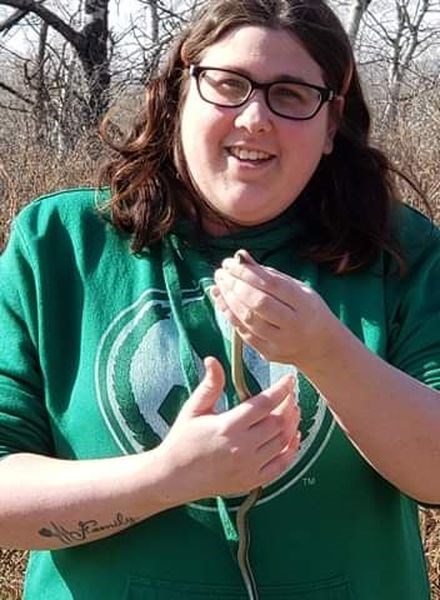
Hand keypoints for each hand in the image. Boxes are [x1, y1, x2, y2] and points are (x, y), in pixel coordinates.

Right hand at [157, 357, 300, 501]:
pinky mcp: (252, 481)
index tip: (289, 379)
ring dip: (292, 424)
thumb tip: (213, 360)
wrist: (174, 477)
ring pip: (282, 442)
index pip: (264, 403)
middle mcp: (242, 447)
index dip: (281, 389)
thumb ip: (210, 385)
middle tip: (291, 394)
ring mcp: (249, 467)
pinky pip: (281, 465)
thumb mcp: (194, 409)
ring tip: (294, 410)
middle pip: (278, 422)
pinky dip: (292, 450)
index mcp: (228, 426)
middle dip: (288, 405)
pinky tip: (294, 437)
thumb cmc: (182, 440)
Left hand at [210, 250, 337, 367]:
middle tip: (221, 273)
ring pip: (248, 319)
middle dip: (235, 286)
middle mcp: (294, 324)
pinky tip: (222, 301)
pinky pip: (244, 333)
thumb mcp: (297, 288)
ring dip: (228, 300)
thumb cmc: (306, 309)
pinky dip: (230, 315)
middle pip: (258, 303)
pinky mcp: (269, 352)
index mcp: (304, 303)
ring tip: (219, 285)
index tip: (230, 263)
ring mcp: (281, 341)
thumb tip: (240, 256)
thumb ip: (269, 274)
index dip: (247, 273)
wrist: (320, 345)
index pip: (271, 284)